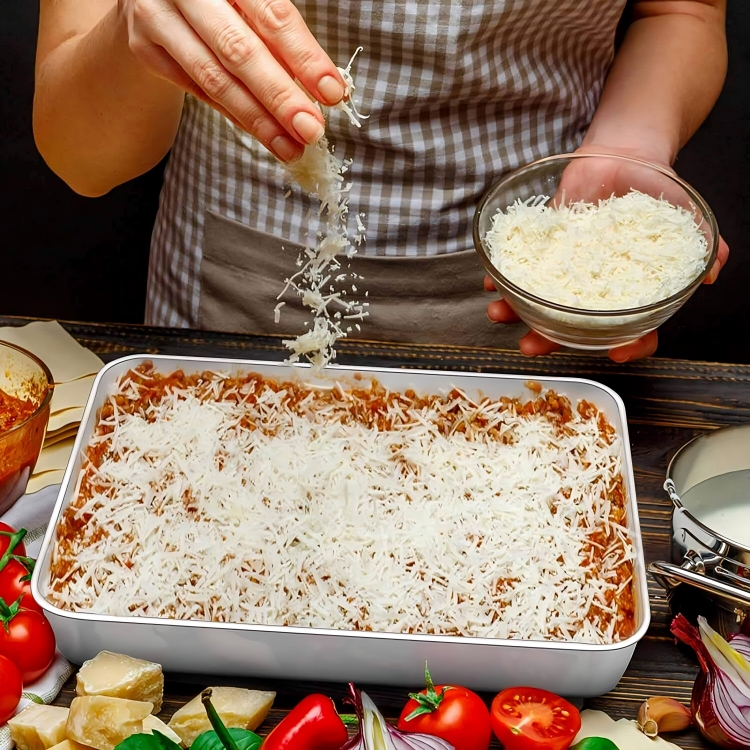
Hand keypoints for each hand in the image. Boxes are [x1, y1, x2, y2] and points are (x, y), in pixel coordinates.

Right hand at [118, 0, 347, 161]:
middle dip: (280, 97)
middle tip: (311, 130)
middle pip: (239, 50)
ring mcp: (158, 15)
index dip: (304, 56)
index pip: (272, 14)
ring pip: (215, 78)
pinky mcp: (145, 46)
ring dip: (258, 119)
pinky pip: (198, 90)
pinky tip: (263, 133)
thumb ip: (279, 32)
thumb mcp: (250, 0)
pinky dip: (235, 115)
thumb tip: (324, 87)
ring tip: (290, 147)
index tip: (332, 93)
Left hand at [485, 145, 729, 361]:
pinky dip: (501, 276)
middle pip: (571, 325)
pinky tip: (490, 280)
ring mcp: (564, 270)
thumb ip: (702, 244)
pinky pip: (519, 267)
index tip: (615, 354)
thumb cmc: (656, 191)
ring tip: (498, 313)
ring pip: (538, 301)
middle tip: (531, 345)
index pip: (633, 329)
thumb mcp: (684, 216)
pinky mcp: (543, 247)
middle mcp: (592, 288)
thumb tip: (713, 270)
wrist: (623, 156)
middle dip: (548, 339)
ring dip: (515, 311)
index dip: (628, 346)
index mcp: (628, 291)